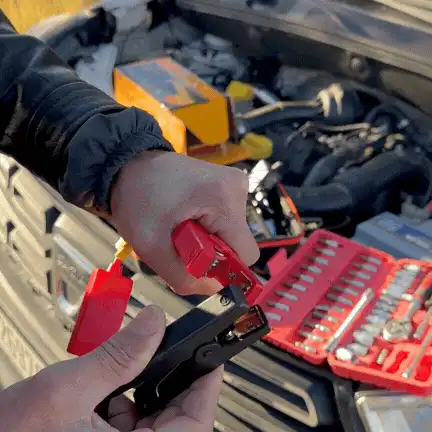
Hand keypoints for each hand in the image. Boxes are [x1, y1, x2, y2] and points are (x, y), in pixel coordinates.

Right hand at [0, 306, 221, 431]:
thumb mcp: (67, 391)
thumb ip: (118, 356)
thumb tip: (154, 322)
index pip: (195, 426)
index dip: (206, 389)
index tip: (209, 358)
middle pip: (175, 420)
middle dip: (171, 383)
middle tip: (166, 351)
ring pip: (153, 421)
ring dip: (146, 391)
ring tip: (132, 367)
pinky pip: (130, 425)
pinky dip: (126, 402)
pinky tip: (111, 386)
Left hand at [110, 151, 258, 294]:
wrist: (129, 165)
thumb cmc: (136, 199)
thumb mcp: (151, 246)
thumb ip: (183, 277)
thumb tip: (214, 289)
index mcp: (224, 199)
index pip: (246, 254)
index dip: (223, 267)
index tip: (196, 261)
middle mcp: (238, 187)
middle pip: (236, 243)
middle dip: (210, 250)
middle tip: (179, 238)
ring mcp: (235, 183)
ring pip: (230, 233)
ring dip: (206, 237)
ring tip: (179, 223)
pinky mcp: (228, 183)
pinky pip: (225, 219)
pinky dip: (207, 225)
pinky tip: (185, 214)